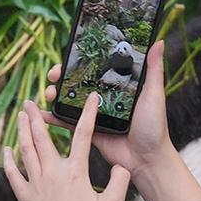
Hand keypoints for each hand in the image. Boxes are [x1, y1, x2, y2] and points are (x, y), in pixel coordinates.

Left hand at [4, 96, 129, 200]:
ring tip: (20, 116)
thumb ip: (120, 182)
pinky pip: (13, 174)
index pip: (83, 135)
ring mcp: (36, 185)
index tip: (90, 98)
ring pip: (26, 151)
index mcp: (75, 172)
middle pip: (42, 138)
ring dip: (22, 131)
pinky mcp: (25, 198)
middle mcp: (53, 173)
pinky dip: (9, 160)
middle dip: (36, 117)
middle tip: (30, 101)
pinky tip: (7, 150)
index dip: (87, 114)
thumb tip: (122, 166)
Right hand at [43, 39, 177, 182]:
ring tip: (49, 93)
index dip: (78, 63)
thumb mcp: (153, 94)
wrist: (146, 159)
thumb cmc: (154, 127)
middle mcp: (103, 99)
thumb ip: (154, 69)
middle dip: (62, 77)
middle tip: (54, 75)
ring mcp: (94, 116)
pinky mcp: (87, 131)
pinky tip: (41, 114)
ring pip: (68, 101)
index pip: (94, 70)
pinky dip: (53, 118)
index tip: (67, 58)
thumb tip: (159, 41)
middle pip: (77, 83)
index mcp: (117, 87)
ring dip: (54, 95)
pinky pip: (67, 123)